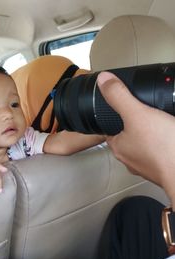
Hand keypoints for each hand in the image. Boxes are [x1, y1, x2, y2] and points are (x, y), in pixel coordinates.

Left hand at [97, 71, 174, 208]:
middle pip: (128, 135)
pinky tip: (170, 132)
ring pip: (145, 144)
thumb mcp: (137, 114)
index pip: (109, 129)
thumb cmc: (162, 147)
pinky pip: (160, 150)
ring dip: (151, 133)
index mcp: (119, 147)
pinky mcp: (164, 167)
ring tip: (159, 120)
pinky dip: (164, 141)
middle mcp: (131, 158)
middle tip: (144, 110)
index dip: (114, 116)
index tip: (121, 106)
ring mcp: (148, 165)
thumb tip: (103, 80)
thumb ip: (119, 97)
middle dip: (136, 123)